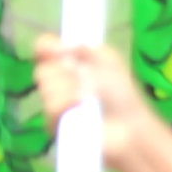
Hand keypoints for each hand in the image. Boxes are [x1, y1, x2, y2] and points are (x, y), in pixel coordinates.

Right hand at [33, 35, 152, 166]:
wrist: (129, 126)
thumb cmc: (121, 94)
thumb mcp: (108, 61)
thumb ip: (84, 48)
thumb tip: (58, 44)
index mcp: (67, 64)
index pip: (43, 49)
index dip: (44, 47)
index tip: (50, 49)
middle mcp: (55, 83)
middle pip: (42, 69)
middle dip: (62, 72)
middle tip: (81, 78)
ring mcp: (52, 105)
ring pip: (46, 88)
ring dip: (68, 89)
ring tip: (86, 98)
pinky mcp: (52, 125)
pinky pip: (50, 107)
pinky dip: (66, 104)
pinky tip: (80, 107)